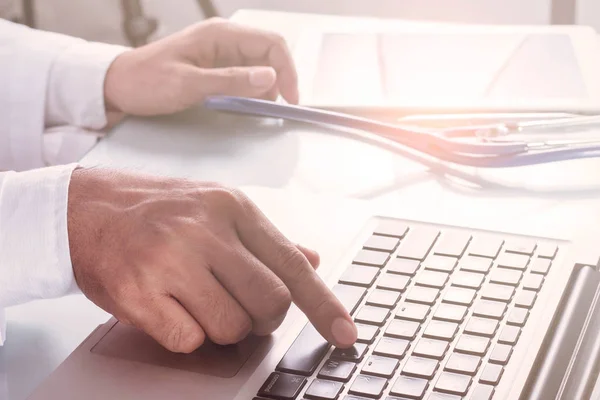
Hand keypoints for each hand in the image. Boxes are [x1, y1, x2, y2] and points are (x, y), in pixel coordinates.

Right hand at [67, 168, 356, 352]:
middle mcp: (205, 229)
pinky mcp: (139, 290)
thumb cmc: (155, 210)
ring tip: (196, 300)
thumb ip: (264, 240)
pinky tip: (169, 307)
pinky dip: (185, 334)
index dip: (324, 306)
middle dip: (263, 319)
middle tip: (241, 307)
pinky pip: (189, 340)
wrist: (84, 207)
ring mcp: (171, 259)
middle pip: (270, 303)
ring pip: (232, 327)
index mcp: (232, 207)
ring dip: (221, 327)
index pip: (292, 265)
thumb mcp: (214, 208)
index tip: (346, 334)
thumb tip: (310, 261)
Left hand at [104, 18, 297, 119]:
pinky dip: (251, 91)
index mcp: (220, 34)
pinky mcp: (215, 66)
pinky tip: (244, 105)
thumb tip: (270, 78)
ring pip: (259, 66)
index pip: (271, 44)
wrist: (118, 85)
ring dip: (266, 87)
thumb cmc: (148, 82)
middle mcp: (225, 38)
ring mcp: (220, 52)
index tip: (290, 100)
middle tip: (276, 108)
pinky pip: (245, 75)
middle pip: (269, 53)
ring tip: (257, 109)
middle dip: (280, 79)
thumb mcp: (189, 85)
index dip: (287, 71)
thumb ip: (230, 80)